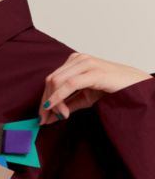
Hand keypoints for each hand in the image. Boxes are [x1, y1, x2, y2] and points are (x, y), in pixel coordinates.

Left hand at [38, 52, 152, 124]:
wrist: (135, 87)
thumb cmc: (111, 89)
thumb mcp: (84, 98)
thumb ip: (66, 105)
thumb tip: (49, 116)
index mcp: (73, 62)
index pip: (51, 80)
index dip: (44, 99)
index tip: (41, 116)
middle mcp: (77, 59)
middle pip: (51, 81)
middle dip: (45, 102)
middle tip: (46, 119)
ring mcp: (85, 63)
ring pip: (57, 82)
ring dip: (54, 102)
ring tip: (60, 116)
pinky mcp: (93, 71)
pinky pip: (69, 84)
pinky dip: (60, 99)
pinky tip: (62, 112)